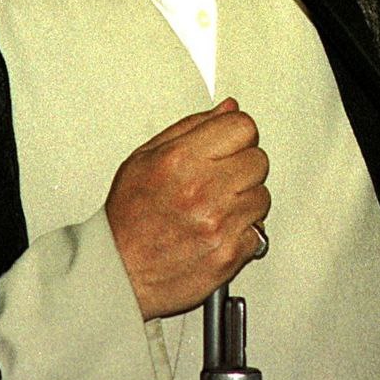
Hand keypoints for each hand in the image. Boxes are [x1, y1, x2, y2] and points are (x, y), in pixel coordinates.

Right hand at [105, 97, 270, 319]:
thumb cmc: (128, 216)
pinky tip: (219, 229)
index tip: (230, 143)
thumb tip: (228, 109)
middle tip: (220, 178)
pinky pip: (259, 232)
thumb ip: (192, 127)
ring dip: (245, 200)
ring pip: (262, 196)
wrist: (117, 271)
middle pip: (258, 160)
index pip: (243, 127)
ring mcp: (218, 224)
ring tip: (217, 207)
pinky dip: (244, 232)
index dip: (238, 134)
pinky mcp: (229, 254)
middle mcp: (203, 190)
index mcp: (181, 159)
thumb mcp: (145, 156)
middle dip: (242, 166)